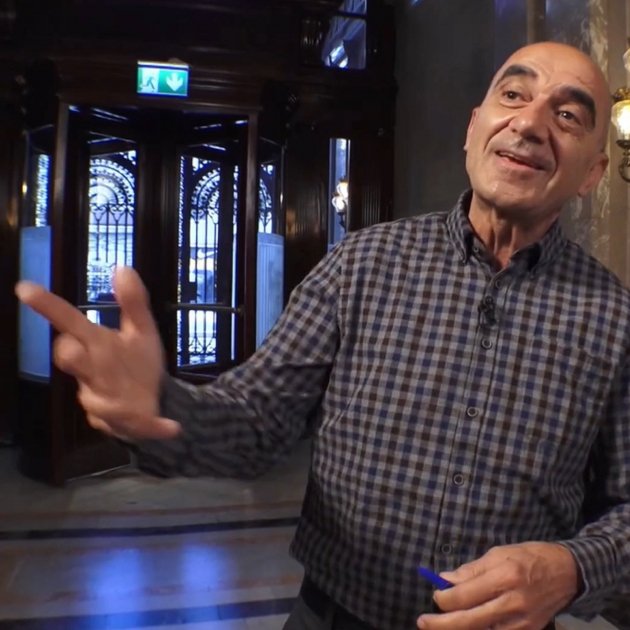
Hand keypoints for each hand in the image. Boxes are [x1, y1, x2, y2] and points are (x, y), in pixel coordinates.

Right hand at [15, 266, 180, 441]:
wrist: (155, 400)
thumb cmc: (140, 362)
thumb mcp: (143, 330)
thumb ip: (134, 302)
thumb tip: (123, 266)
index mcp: (97, 343)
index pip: (68, 321)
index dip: (47, 305)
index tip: (25, 289)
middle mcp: (92, 369)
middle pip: (68, 357)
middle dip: (71, 354)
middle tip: (80, 348)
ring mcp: (99, 397)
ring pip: (92, 397)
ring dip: (113, 397)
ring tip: (140, 396)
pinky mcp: (114, 422)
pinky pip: (124, 424)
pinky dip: (153, 426)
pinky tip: (172, 427)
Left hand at [417, 542, 578, 629]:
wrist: (567, 573)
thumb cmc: (528, 557)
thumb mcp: (498, 553)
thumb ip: (471, 570)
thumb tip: (445, 580)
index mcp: (503, 577)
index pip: (464, 596)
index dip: (443, 598)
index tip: (435, 595)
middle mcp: (512, 602)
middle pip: (469, 621)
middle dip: (442, 624)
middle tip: (423, 622)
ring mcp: (522, 622)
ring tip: (443, 625)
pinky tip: (469, 626)